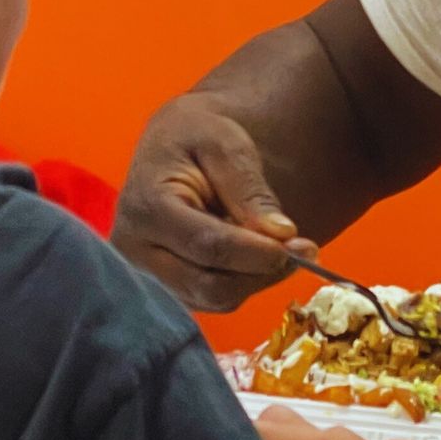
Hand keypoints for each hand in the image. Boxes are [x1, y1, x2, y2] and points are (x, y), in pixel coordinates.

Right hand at [113, 94, 319, 311]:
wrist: (171, 146)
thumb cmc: (196, 138)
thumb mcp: (225, 145)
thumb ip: (250, 188)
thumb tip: (281, 234)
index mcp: (145, 207)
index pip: (207, 245)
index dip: (257, 252)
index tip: (300, 245)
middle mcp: (135, 250)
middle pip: (209, 284)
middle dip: (262, 271)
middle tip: (305, 250)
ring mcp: (147, 274)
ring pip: (215, 299)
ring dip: (257, 279)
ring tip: (284, 247)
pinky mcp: (165, 287)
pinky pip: (214, 300)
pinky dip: (245, 282)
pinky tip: (257, 255)